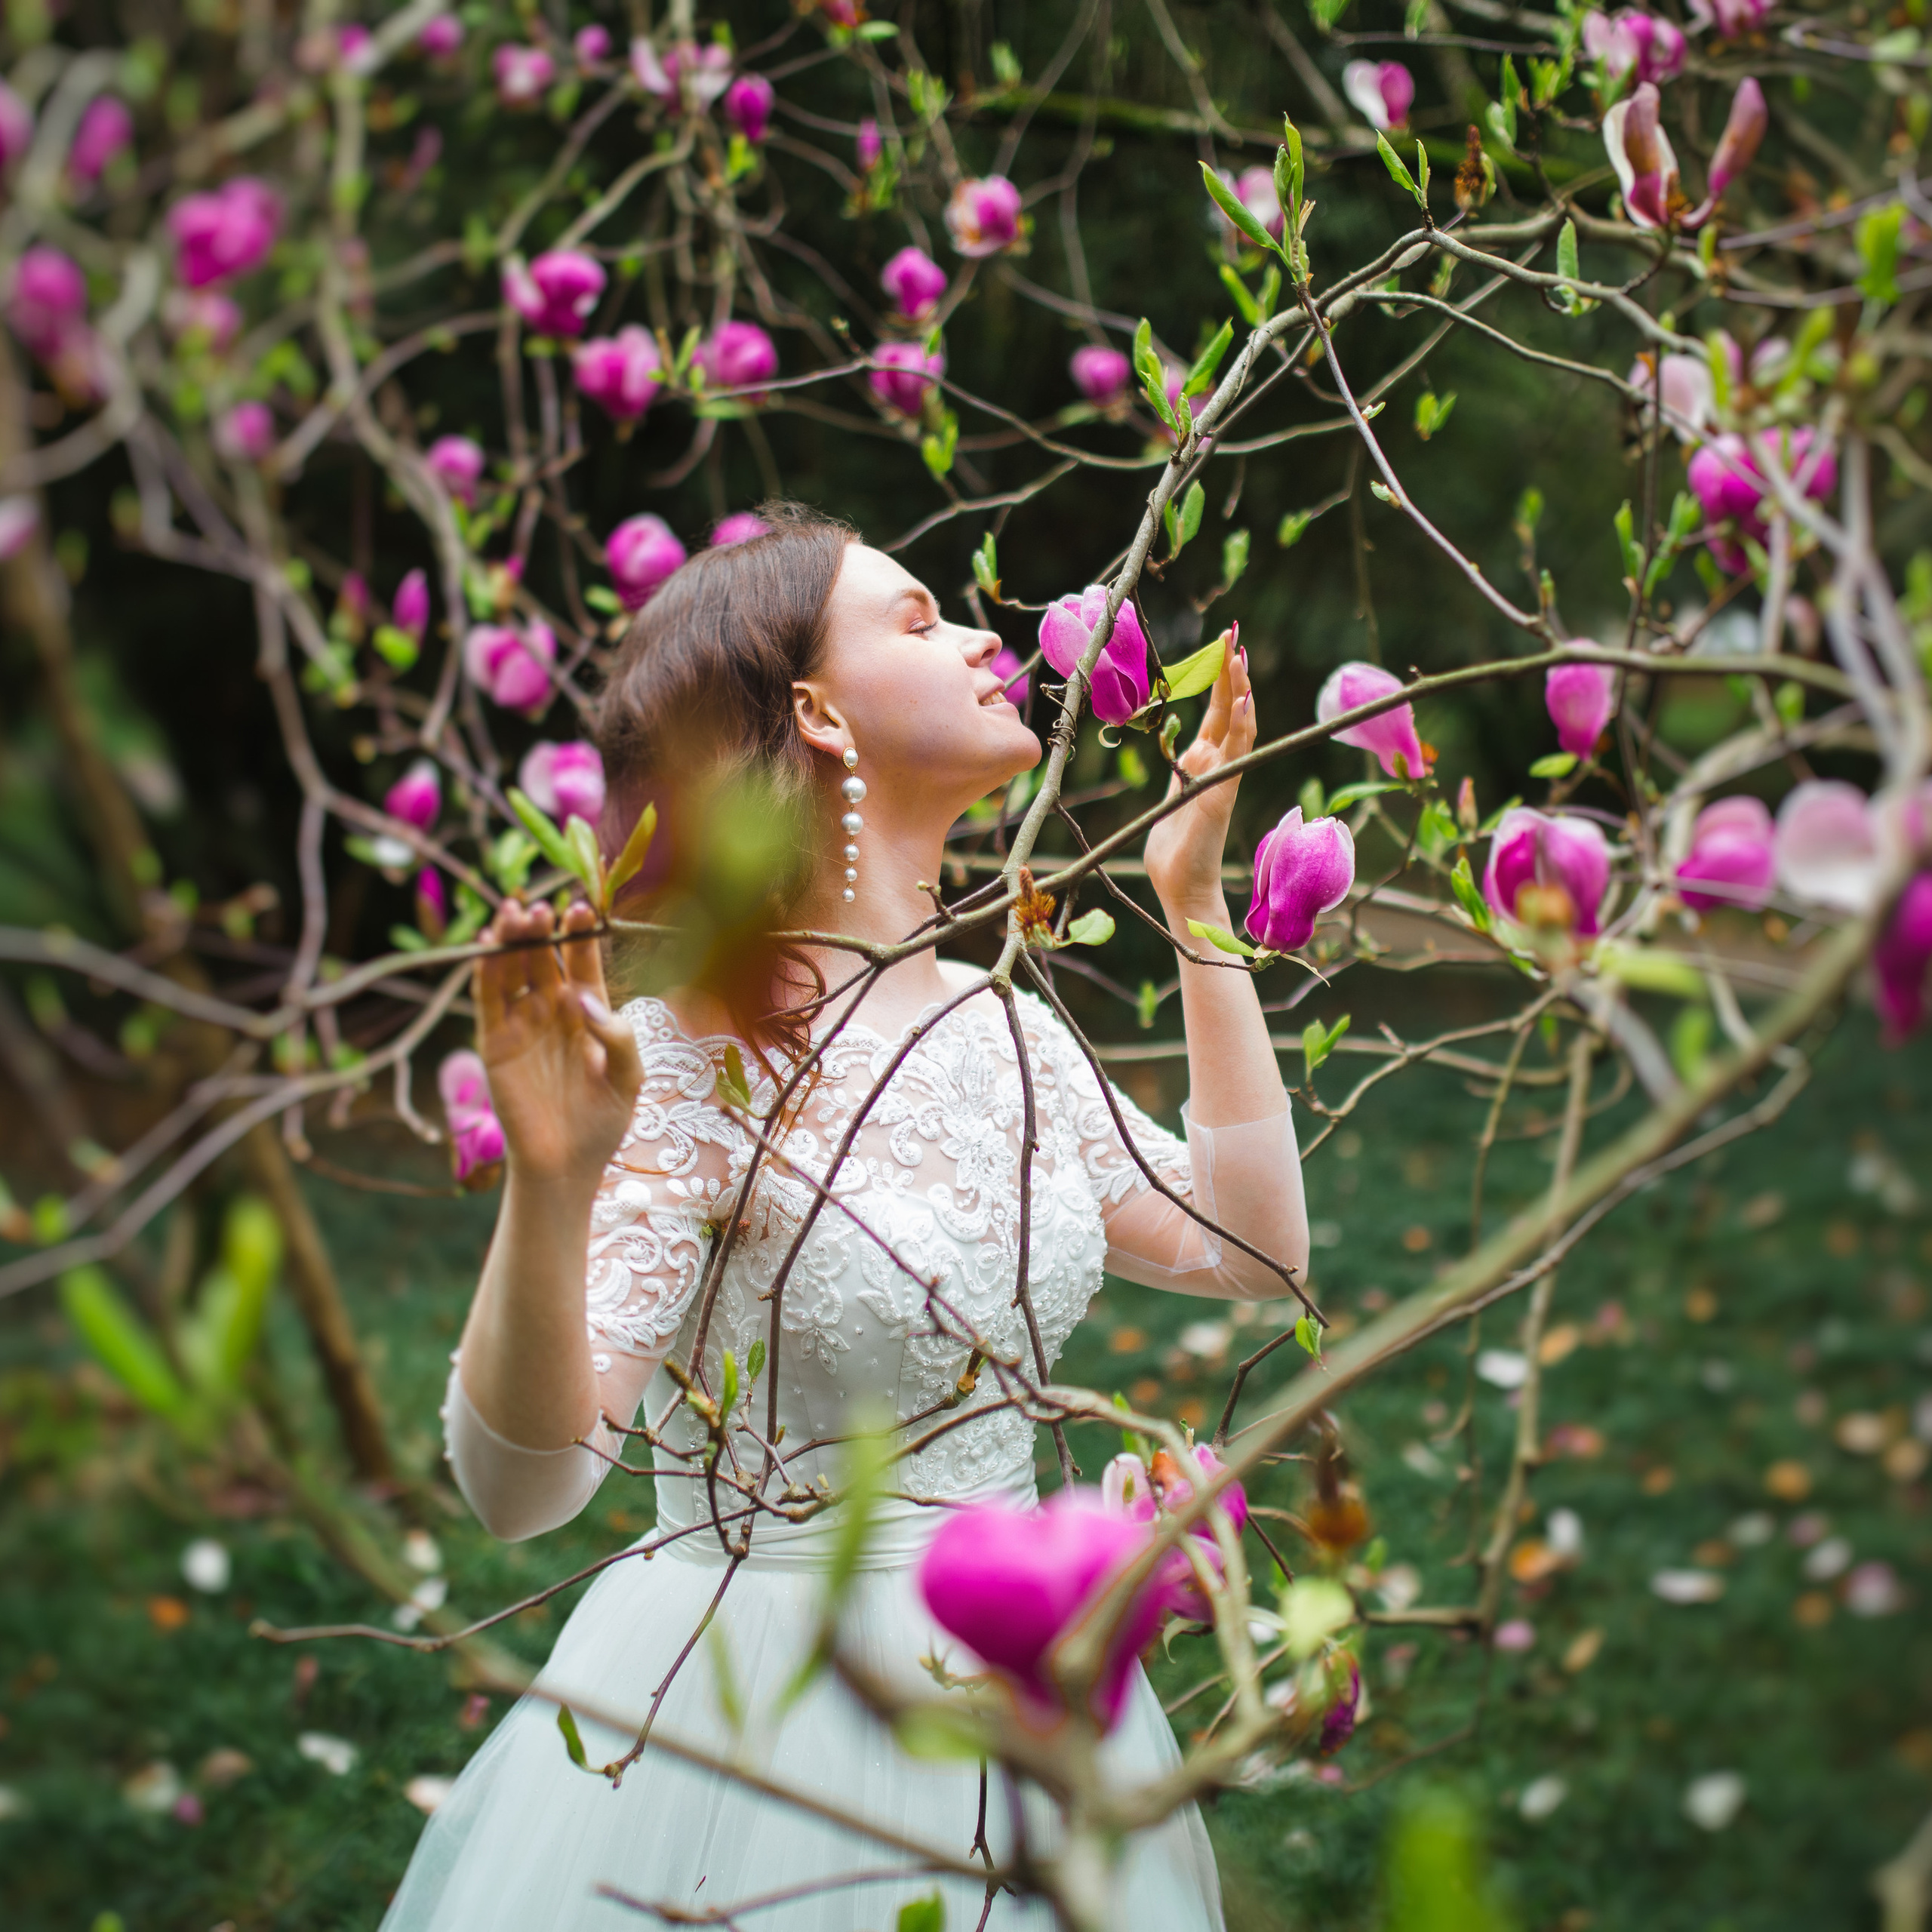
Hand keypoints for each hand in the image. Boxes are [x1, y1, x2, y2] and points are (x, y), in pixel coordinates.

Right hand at [474, 899, 642, 1189]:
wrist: (566, 1166)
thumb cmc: (602, 1123)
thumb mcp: (628, 1078)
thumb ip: (618, 1037)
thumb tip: (583, 1000)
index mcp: (588, 1012)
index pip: (582, 962)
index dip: (580, 936)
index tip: (582, 910)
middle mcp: (553, 1011)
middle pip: (543, 958)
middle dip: (540, 930)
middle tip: (539, 906)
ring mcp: (522, 1024)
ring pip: (512, 971)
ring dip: (511, 941)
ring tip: (514, 912)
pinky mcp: (494, 1043)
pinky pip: (488, 1000)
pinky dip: (486, 971)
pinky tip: (490, 946)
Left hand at [1143, 638, 1254, 920]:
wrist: (1181, 887)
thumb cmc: (1174, 850)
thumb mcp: (1174, 799)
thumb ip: (1181, 775)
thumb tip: (1181, 758)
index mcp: (1204, 765)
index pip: (1218, 714)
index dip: (1221, 682)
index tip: (1224, 647)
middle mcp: (1219, 767)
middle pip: (1229, 711)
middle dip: (1231, 673)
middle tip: (1234, 634)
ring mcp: (1224, 780)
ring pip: (1238, 727)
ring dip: (1238, 691)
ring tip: (1238, 657)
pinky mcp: (1221, 797)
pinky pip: (1236, 757)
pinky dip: (1241, 729)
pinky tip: (1244, 703)